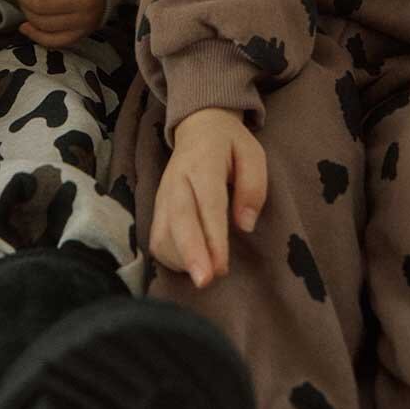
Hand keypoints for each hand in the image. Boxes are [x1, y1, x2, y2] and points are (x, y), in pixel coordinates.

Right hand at [149, 108, 267, 288]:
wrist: (198, 127)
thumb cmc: (229, 144)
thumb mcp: (252, 154)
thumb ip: (253, 187)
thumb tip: (245, 225)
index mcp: (203, 163)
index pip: (207, 202)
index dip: (213, 236)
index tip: (221, 266)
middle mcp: (177, 179)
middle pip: (178, 219)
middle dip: (190, 253)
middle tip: (204, 281)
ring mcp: (163, 194)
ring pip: (162, 231)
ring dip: (181, 259)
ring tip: (205, 274)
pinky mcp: (157, 207)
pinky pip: (157, 237)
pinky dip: (170, 257)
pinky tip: (190, 265)